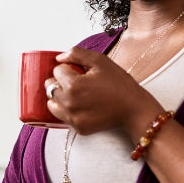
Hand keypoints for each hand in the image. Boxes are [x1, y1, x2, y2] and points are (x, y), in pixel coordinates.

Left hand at [45, 46, 159, 135]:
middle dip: (60, 81)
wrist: (134, 109)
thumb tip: (59, 58)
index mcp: (73, 85)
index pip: (56, 71)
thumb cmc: (119, 83)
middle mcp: (69, 103)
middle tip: (77, 82)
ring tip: (76, 94)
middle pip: (50, 87)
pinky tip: (83, 105)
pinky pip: (63, 116)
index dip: (68, 68)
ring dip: (60, 97)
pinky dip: (69, 110)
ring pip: (52, 104)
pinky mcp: (78, 128)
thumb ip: (76, 54)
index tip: (81, 71)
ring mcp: (73, 118)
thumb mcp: (100, 61)